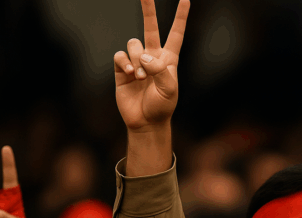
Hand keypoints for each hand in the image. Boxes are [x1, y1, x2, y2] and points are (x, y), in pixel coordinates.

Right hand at [114, 0, 189, 131]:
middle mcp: (152, 56)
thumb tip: (143, 55)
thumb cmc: (162, 106)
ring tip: (140, 77)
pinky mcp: (121, 69)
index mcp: (169, 59)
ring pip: (133, 43)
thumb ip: (159, 69)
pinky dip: (124, 62)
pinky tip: (129, 74)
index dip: (181, 16)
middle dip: (148, 9)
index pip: (176, 33)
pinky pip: (120, 55)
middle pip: (150, 27)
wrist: (146, 122)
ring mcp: (136, 62)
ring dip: (136, 59)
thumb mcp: (168, 89)